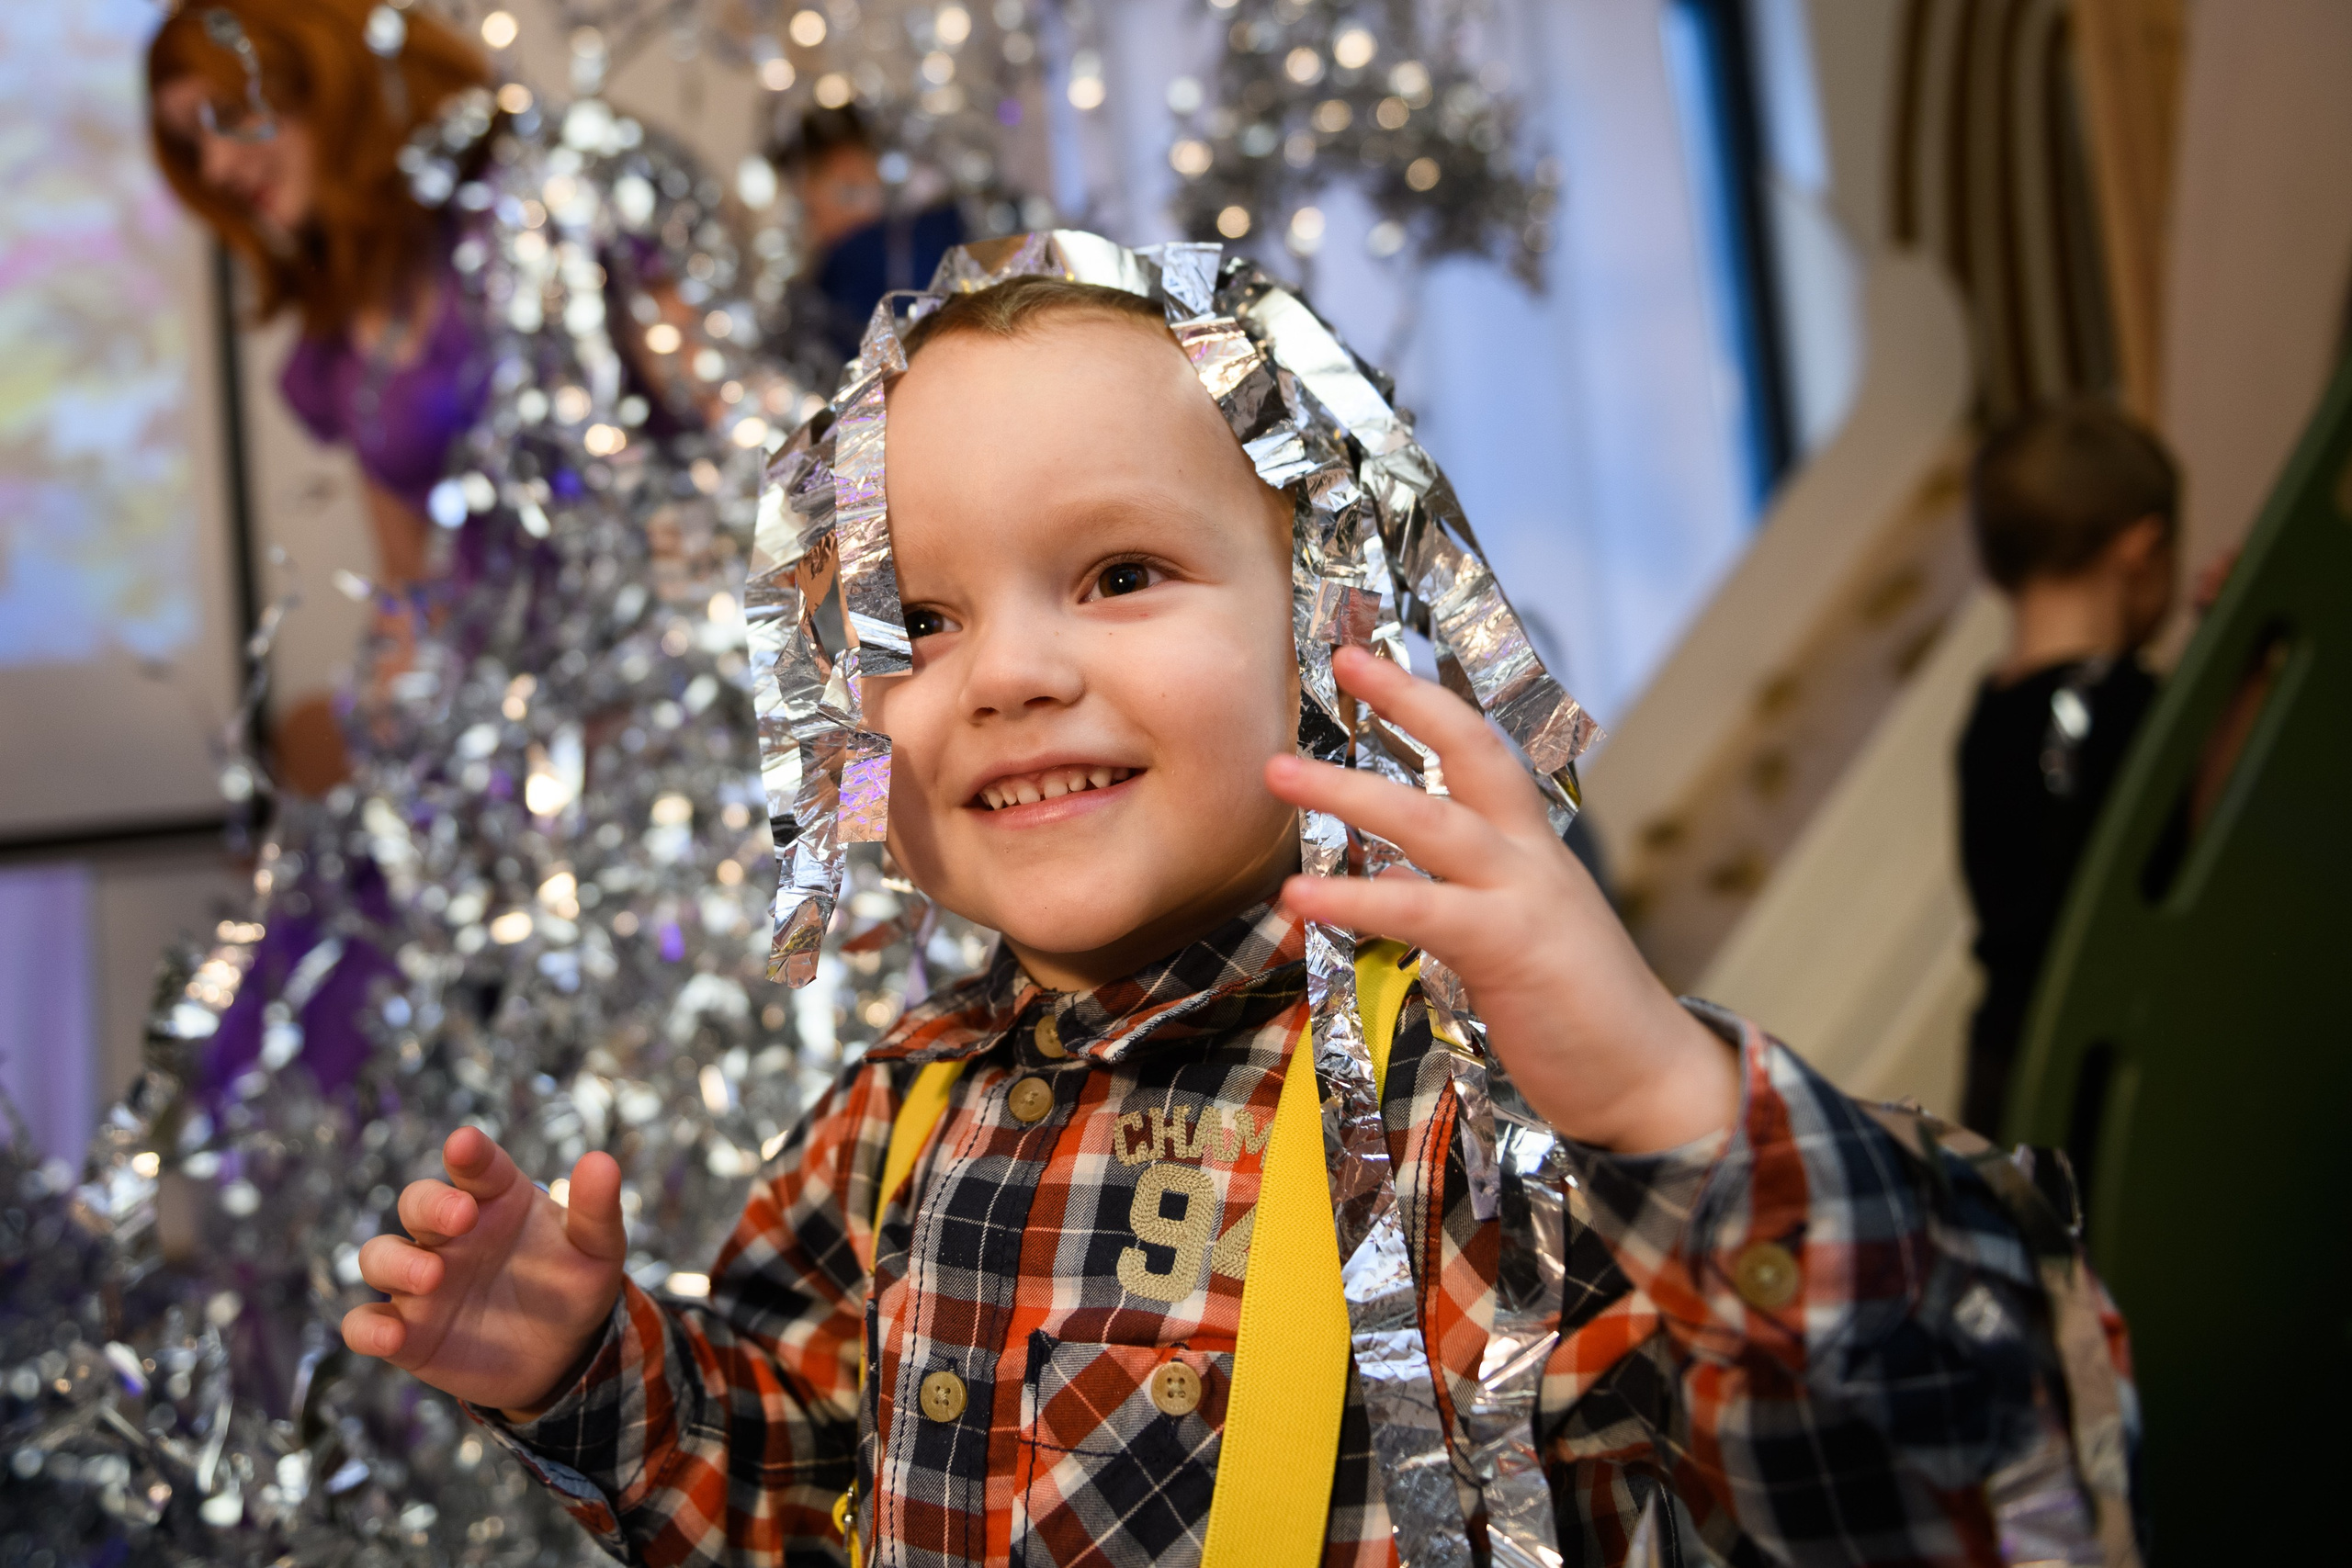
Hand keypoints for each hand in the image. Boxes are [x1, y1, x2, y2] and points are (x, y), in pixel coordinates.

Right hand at [342, 1128, 628, 1419]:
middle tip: (461, 1217)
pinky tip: (390, 1335)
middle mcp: (450, 1234)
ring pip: (380, 1256)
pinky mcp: (407, 1332)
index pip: (476, 1166)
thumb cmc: (572, 1286)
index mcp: (495, 1199)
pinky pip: (365, 1323)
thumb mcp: (597, 1250)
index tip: (466, 1145)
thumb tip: (602, 1161)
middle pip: (418, 1202)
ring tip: (430, 1276)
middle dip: (431, 1204)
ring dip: (396, 1262)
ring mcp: (422, 1281)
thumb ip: (596, 1209)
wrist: (563, 1355)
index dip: (468, 1154)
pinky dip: (367, 1327)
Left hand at [1265, 645, 1738, 1152]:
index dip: (1429, 700)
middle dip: (1406, 699)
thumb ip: (1456, 900)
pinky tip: (1298, 896)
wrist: (1647, 1081)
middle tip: (1342, 658)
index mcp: (1531, 848)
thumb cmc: (1574, 1015)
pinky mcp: (1510, 947)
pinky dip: (1355, 899)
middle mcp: (1532, 856)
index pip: (1483, 749)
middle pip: (1471, 751)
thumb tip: (1396, 879)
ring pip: (1432, 820)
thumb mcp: (1510, 939)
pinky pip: (1419, 910)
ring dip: (1351, 791)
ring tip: (1280, 773)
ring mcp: (1525, 896)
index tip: (1373, 660)